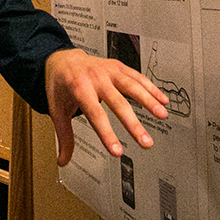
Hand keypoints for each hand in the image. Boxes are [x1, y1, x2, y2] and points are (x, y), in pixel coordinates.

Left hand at [45, 48, 168, 165]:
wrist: (61, 59)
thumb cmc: (60, 85)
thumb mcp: (56, 109)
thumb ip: (64, 136)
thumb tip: (63, 160)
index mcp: (78, 88)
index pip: (95, 114)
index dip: (107, 134)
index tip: (118, 152)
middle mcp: (95, 78)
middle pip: (118, 103)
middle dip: (134, 124)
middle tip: (146, 142)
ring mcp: (108, 70)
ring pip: (132, 86)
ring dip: (149, 101)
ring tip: (162, 116)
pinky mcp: (118, 66)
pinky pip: (137, 76)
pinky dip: (151, 88)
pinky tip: (162, 100)